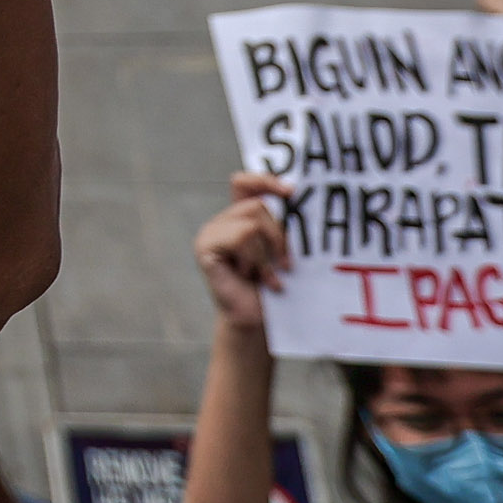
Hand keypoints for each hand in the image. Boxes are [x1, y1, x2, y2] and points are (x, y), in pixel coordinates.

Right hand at [195, 172, 293, 331]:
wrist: (256, 321)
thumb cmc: (272, 289)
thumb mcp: (281, 251)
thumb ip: (282, 226)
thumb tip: (297, 200)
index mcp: (239, 219)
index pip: (244, 183)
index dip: (265, 180)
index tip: (291, 192)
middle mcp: (222, 222)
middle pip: (257, 204)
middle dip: (279, 235)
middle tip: (284, 263)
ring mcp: (210, 233)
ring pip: (252, 221)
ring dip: (267, 252)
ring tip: (267, 275)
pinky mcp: (205, 247)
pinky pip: (241, 236)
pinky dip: (254, 258)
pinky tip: (251, 276)